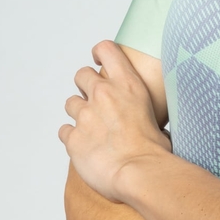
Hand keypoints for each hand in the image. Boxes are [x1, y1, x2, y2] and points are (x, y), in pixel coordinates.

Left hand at [59, 40, 169, 201]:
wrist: (140, 171)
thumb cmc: (154, 147)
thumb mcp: (155, 112)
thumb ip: (140, 106)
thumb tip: (144, 115)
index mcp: (127, 83)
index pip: (106, 49)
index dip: (99, 53)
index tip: (99, 62)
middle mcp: (103, 94)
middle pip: (81, 74)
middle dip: (85, 86)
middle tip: (96, 101)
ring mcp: (85, 115)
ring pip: (70, 103)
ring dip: (79, 113)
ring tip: (93, 128)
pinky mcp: (72, 138)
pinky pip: (64, 131)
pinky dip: (73, 137)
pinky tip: (86, 145)